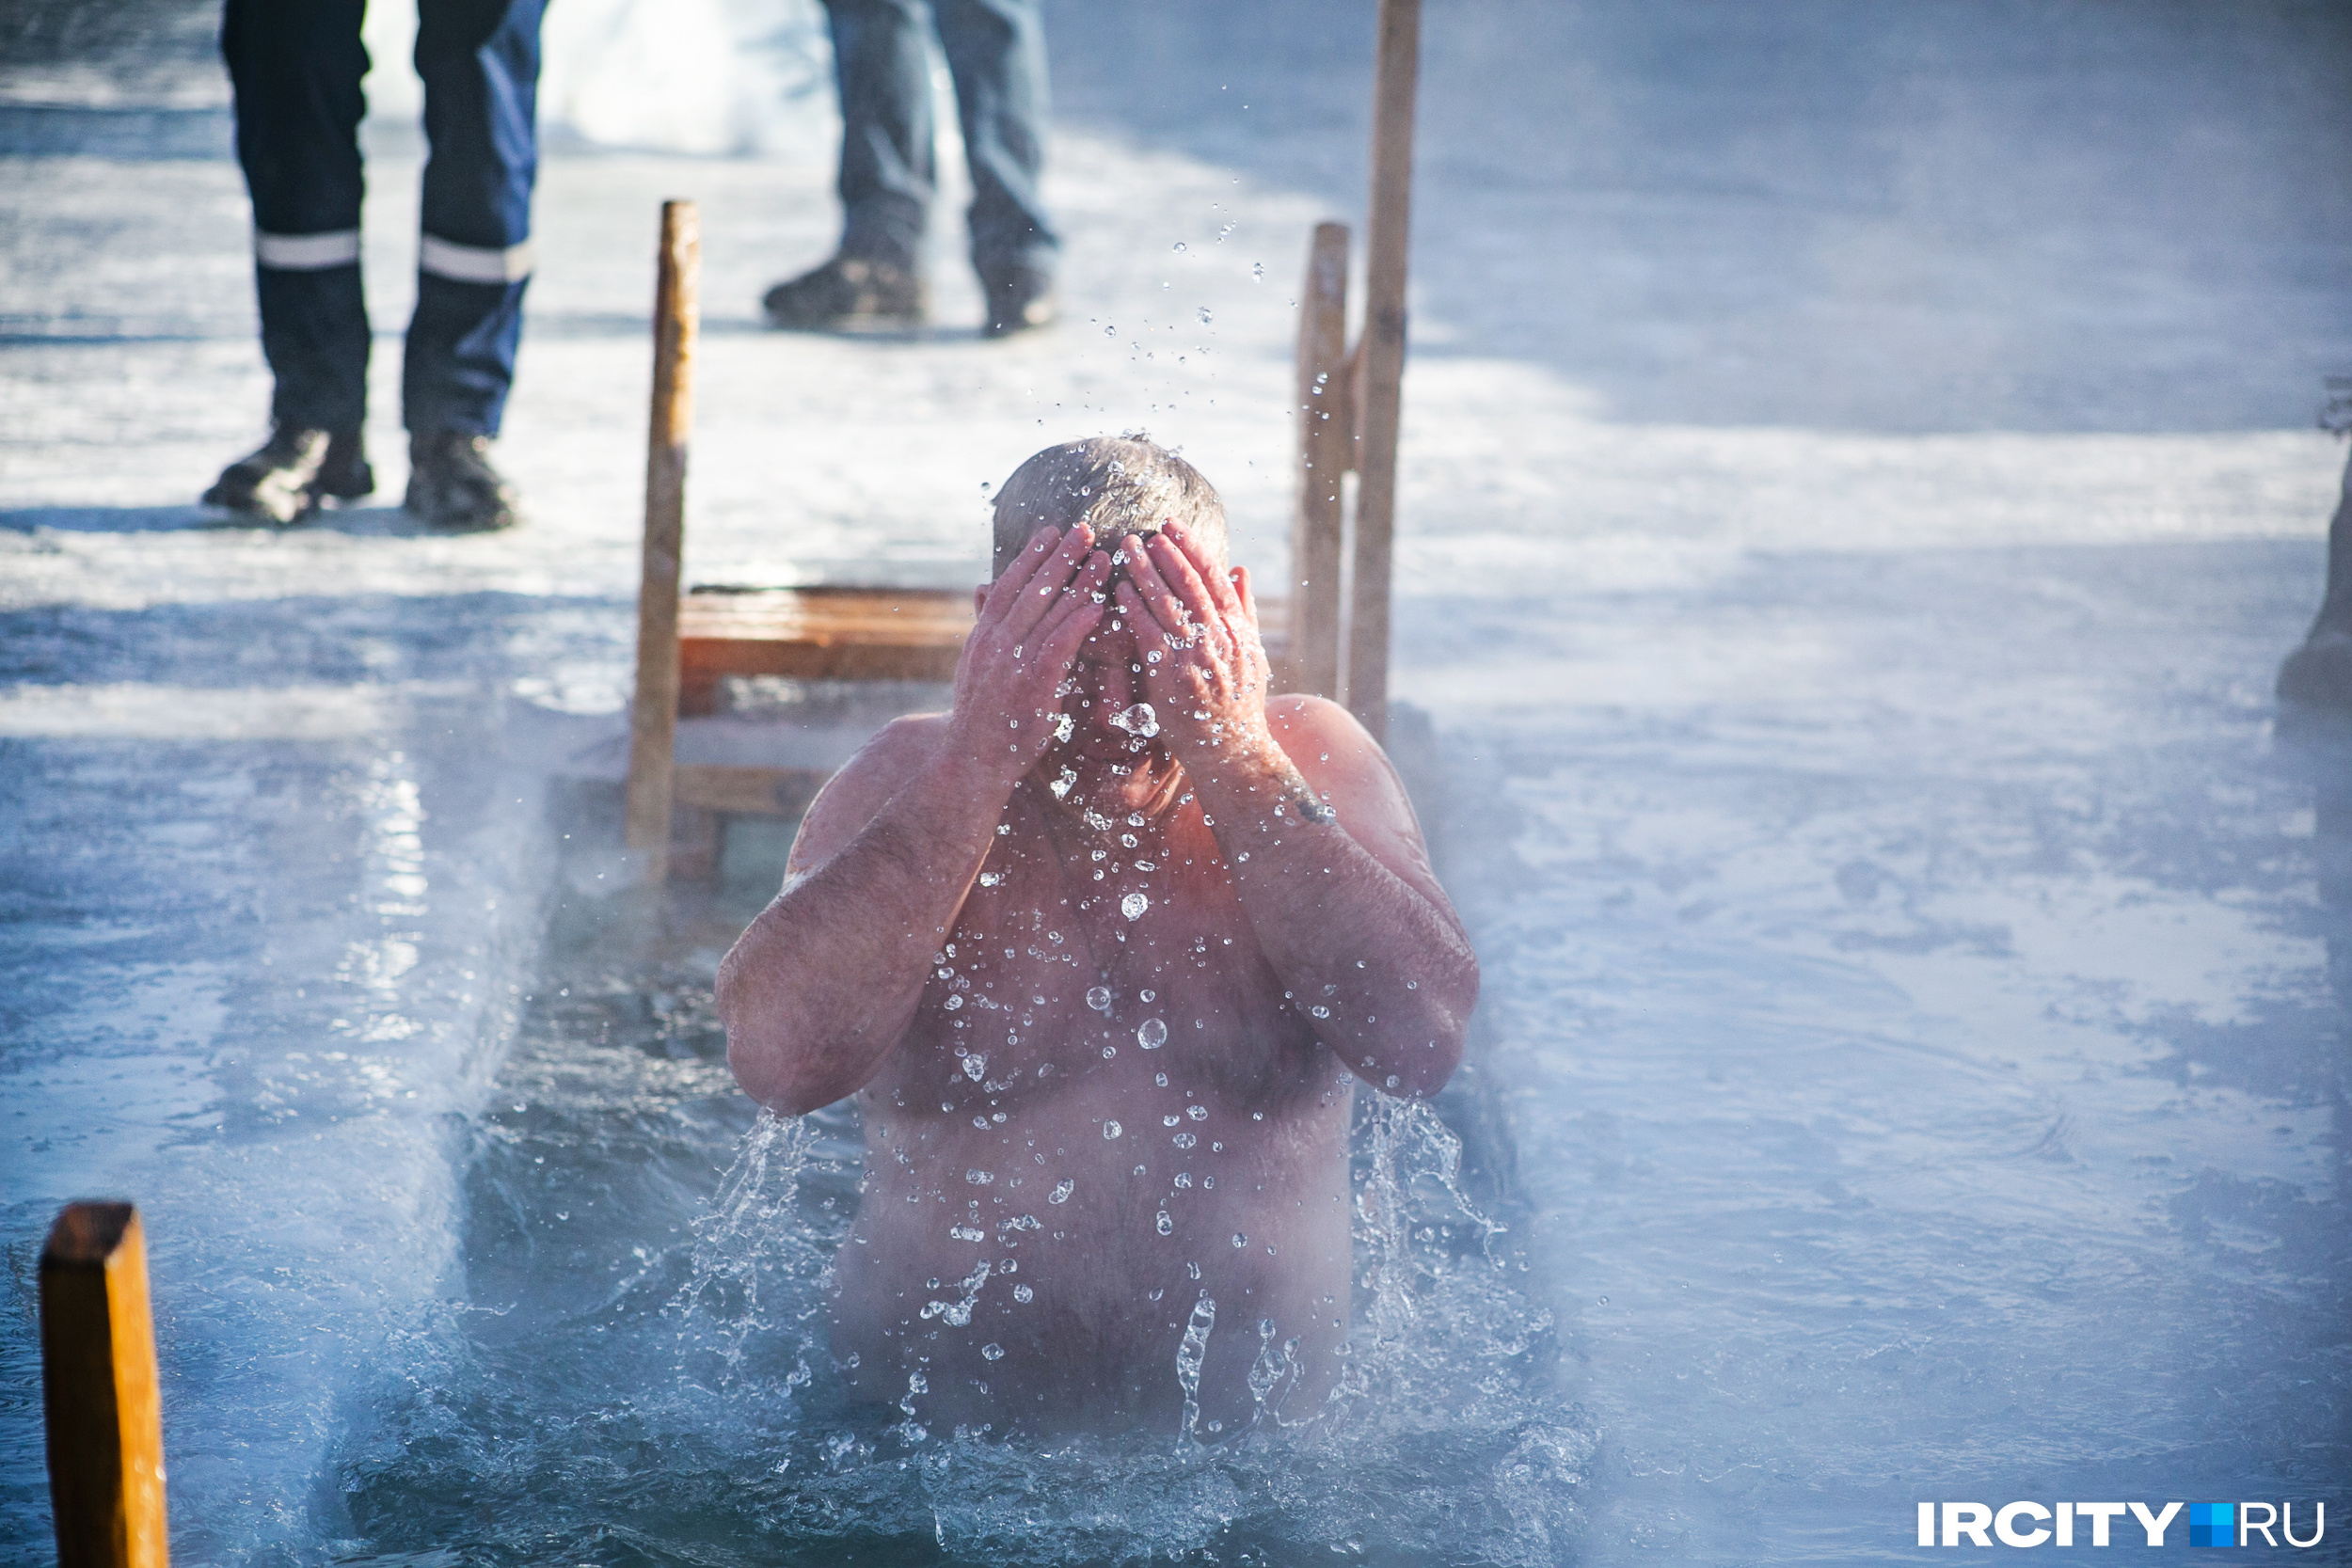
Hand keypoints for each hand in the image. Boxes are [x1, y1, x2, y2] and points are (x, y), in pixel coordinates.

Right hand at [948, 525, 1110, 787]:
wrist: (971, 762)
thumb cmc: (981, 717)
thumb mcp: (975, 666)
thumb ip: (985, 627)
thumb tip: (982, 588)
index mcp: (982, 637)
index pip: (1008, 585)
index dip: (1031, 557)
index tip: (1052, 532)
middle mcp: (994, 643)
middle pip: (1030, 589)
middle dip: (1059, 557)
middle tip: (1085, 530)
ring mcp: (1012, 663)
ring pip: (1049, 612)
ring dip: (1078, 582)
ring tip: (1104, 558)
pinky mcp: (1032, 685)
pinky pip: (1059, 645)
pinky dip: (1079, 623)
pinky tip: (1099, 606)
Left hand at [1112, 522, 1275, 771]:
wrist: (1231, 750)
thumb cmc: (1239, 702)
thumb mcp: (1252, 652)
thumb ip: (1245, 609)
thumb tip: (1240, 569)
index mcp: (1239, 630)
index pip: (1214, 579)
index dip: (1192, 549)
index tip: (1173, 526)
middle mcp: (1219, 639)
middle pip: (1190, 585)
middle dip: (1167, 553)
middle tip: (1146, 530)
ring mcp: (1195, 656)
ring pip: (1167, 604)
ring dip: (1146, 572)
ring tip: (1128, 549)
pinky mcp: (1170, 676)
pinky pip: (1148, 633)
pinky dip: (1134, 608)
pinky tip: (1120, 590)